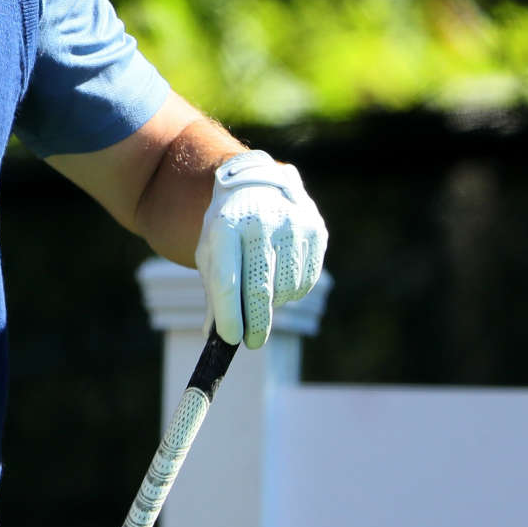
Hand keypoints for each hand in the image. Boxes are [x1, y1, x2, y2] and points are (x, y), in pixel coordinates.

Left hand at [195, 150, 327, 348]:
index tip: (230, 339)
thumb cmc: (227, 226)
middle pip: (259, 288)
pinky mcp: (316, 231)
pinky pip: (306, 280)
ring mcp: (293, 225)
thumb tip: (212, 336)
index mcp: (226, 226)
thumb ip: (214, 291)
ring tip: (261, 295)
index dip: (229, 313)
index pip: (227, 278)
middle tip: (251, 343)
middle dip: (255, 322)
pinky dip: (291, 291)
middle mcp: (261, 222)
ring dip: (273, 304)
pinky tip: (280, 280)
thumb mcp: (210, 249)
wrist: (257, 182)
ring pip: (285, 287)